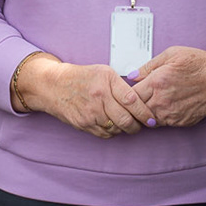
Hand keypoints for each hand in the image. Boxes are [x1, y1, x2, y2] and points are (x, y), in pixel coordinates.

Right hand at [17, 57, 155, 138]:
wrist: (53, 85)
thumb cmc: (81, 77)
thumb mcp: (103, 72)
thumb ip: (121, 85)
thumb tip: (142, 99)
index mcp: (106, 81)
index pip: (132, 101)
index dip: (145, 113)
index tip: (152, 119)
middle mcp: (99, 97)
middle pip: (126, 120)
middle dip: (138, 126)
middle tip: (143, 125)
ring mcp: (90, 113)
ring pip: (116, 129)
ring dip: (125, 129)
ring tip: (128, 124)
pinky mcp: (83, 124)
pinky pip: (105, 134)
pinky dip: (113, 132)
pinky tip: (113, 125)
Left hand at [128, 47, 205, 127]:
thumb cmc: (198, 64)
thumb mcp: (171, 54)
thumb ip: (148, 66)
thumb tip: (132, 76)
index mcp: (156, 82)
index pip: (130, 96)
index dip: (127, 95)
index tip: (129, 92)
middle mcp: (161, 101)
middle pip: (136, 111)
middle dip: (134, 107)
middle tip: (136, 101)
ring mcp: (171, 114)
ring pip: (148, 120)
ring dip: (146, 113)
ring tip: (150, 104)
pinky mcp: (180, 122)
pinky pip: (163, 123)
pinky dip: (160, 118)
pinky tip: (164, 108)